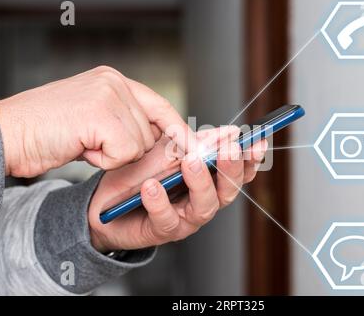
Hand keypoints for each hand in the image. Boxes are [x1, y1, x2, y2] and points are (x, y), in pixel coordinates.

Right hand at [0, 66, 194, 176]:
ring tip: (83, 143)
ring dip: (114, 155)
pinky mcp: (102, 113)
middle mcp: (113, 82)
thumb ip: (125, 122)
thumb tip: (162, 139)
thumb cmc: (46, 132)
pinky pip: (126, 152)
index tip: (195, 146)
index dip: (177, 129)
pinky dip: (105, 160)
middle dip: (129, 149)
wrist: (6, 135)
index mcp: (112, 80)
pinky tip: (81, 148)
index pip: (159, 106)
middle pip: (151, 131)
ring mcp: (108, 95)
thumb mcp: (92, 121)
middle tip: (95, 144)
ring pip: (140, 144)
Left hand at [88, 127, 267, 251]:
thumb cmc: (138, 175)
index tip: (257, 140)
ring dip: (200, 183)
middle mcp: (202, 201)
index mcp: (208, 181)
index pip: (238, 171)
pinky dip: (160, 201)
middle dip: (231, 168)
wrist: (106, 205)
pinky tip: (152, 186)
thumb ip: (190, 143)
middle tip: (229, 149)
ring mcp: (185, 219)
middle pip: (228, 190)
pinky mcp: (162, 231)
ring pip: (204, 207)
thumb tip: (224, 132)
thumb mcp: (163, 151)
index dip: (250, 157)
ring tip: (190, 162)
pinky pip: (166, 219)